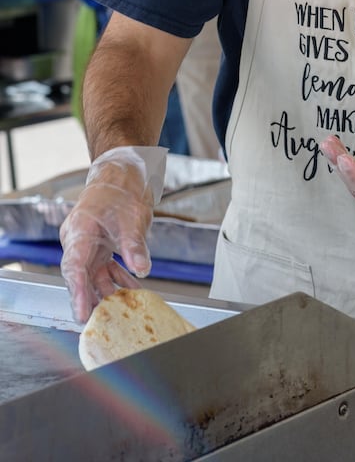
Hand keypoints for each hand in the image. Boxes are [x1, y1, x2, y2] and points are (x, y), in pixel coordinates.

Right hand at [60, 147, 164, 322]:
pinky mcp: (101, 247)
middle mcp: (79, 241)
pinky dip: (120, 281)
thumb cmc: (122, 187)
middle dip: (91, 300)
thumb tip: (142, 269)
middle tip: (102, 323)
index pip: (74, 268)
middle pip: (81, 277)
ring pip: (95, 277)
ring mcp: (89, 245)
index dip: (78, 293)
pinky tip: (133, 292)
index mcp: (79, 231)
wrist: (124, 170)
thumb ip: (134, 244)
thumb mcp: (132, 216)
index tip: (83, 313)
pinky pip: (107, 270)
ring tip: (122, 312)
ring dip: (108, 293)